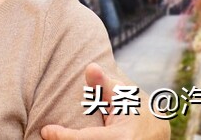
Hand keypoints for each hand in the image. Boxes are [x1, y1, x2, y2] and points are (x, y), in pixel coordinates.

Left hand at [40, 64, 169, 139]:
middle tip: (46, 133)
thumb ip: (103, 83)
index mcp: (121, 138)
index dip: (63, 137)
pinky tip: (65, 137)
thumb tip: (90, 67)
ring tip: (55, 135)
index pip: (85, 139)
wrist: (155, 132)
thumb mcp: (121, 94)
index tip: (45, 130)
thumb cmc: (134, 109)